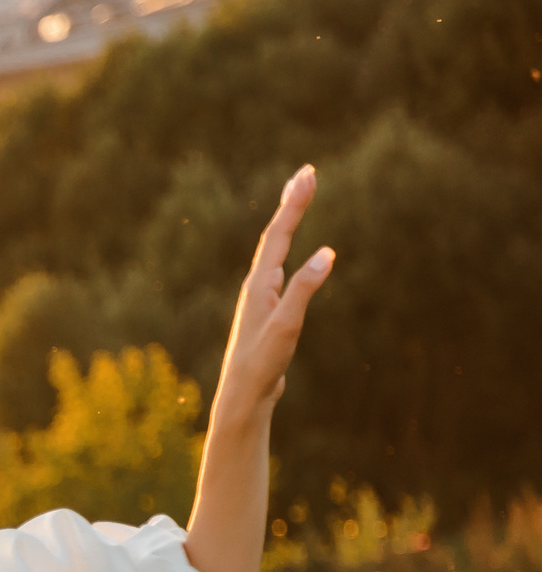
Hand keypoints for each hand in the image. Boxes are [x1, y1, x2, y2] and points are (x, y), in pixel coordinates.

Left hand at [216, 166, 334, 420]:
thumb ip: (304, 289)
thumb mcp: (286, 326)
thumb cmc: (261, 363)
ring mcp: (261, 299)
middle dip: (292, 204)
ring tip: (298, 201)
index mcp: (259, 285)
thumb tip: (326, 253)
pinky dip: (290, 253)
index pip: (278, 235)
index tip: (308, 174)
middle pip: (275, 236)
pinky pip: (281, 272)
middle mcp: (257, 287)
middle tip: (306, 174)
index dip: (294, 204)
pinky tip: (294, 258)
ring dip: (288, 224)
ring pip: (276, 253)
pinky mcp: (267, 313)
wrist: (243, 396)